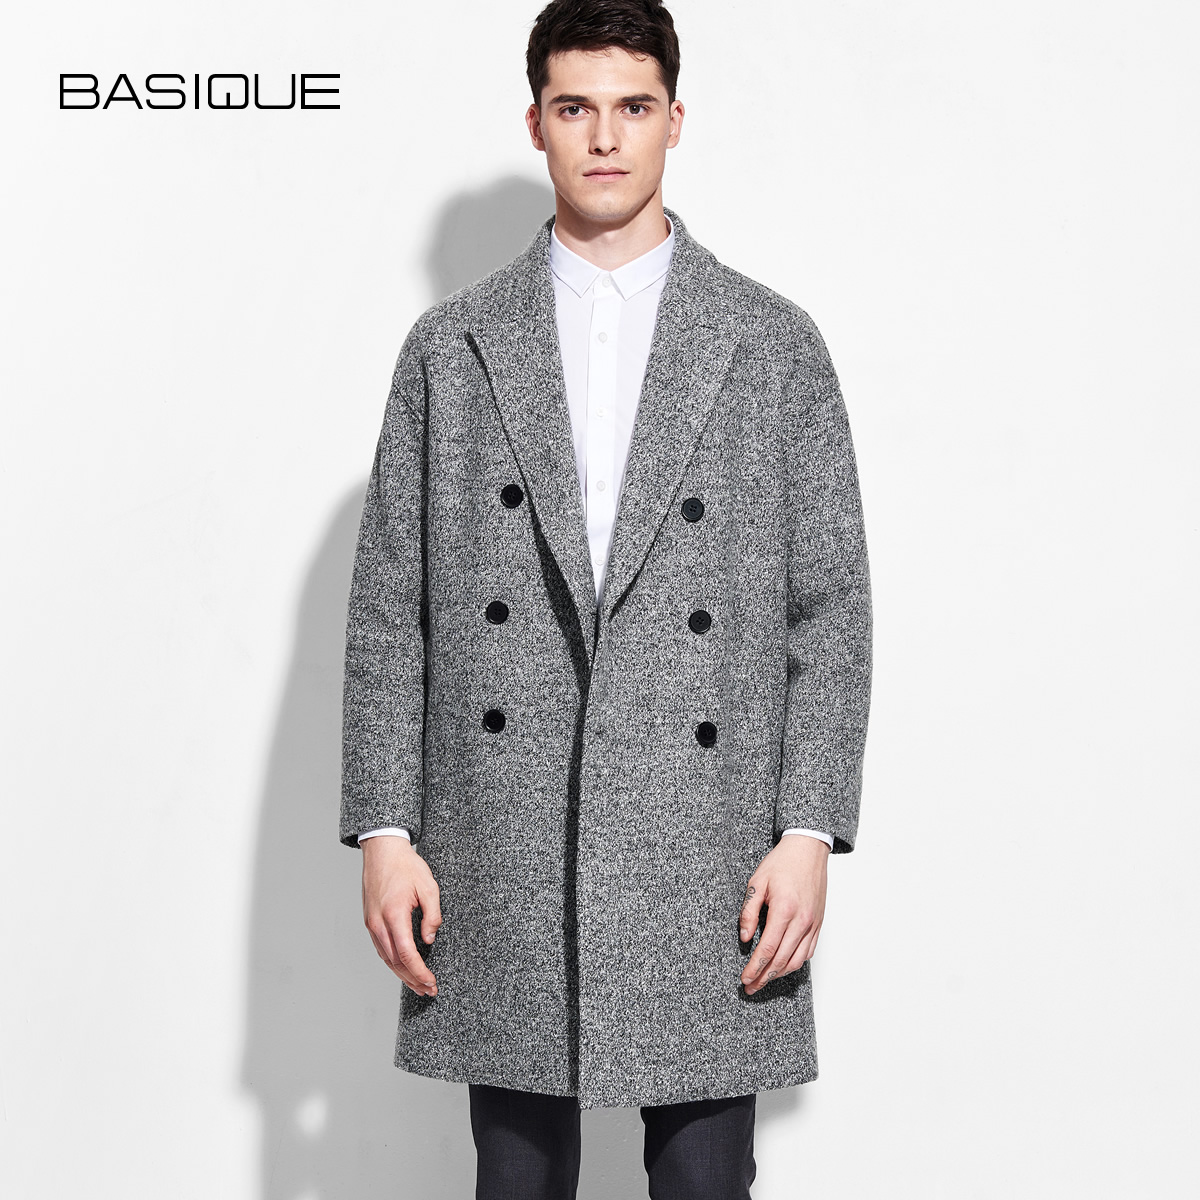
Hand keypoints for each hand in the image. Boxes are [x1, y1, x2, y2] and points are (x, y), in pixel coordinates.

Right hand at [361, 835, 441, 996]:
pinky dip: (392, 962)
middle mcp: (379, 923)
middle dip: (412, 979)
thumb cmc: (406, 866)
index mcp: (394, 914)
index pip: (407, 954)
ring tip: (418, 986)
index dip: (420, 972)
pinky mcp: (370, 921)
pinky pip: (381, 949)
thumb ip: (432, 915)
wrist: (382, 851)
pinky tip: (402, 968)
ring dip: (402, 975)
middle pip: (395, 962)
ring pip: (386, 958)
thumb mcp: (428, 887)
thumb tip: (429, 940)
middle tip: (428, 991)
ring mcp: (371, 923)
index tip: (431, 982)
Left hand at [738, 834, 828, 994]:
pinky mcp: (819, 924)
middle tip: (750, 987)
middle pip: (782, 960)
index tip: (744, 979)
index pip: (768, 949)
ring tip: (763, 981)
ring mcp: (813, 924)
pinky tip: (782, 967)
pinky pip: (808, 952)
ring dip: (779, 975)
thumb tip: (746, 939)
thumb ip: (749, 912)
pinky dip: (794, 964)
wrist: (808, 850)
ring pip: (796, 960)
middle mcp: (802, 921)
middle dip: (764, 978)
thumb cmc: (782, 863)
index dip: (755, 968)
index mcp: (785, 910)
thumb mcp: (757, 882)